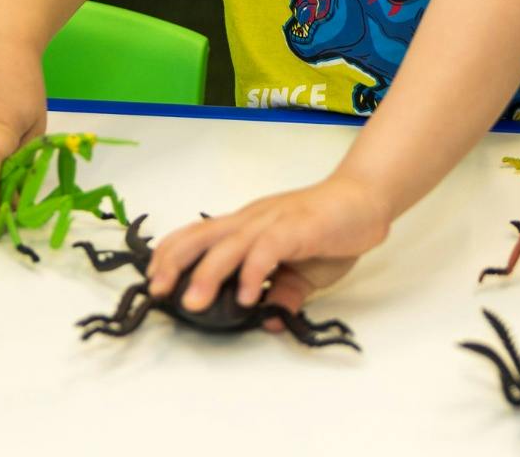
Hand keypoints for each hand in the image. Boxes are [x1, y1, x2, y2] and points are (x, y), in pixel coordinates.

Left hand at [144, 174, 391, 322]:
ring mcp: (273, 222)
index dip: (171, 254)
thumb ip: (284, 294)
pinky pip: (267, 249)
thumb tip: (268, 320)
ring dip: (208, 274)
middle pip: (202, 237)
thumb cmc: (331, 230)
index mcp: (247, 228)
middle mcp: (252, 221)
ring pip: (229, 245)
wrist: (365, 200)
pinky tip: (248, 297)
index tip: (154, 279)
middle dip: (174, 262)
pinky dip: (253, 272)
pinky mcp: (297, 228)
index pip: (198, 234)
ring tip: (193, 303)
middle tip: (158, 292)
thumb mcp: (303, 272)